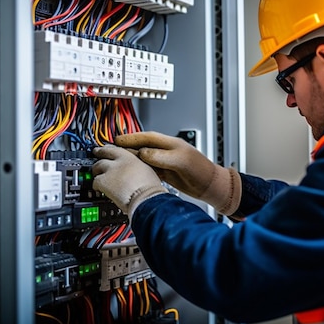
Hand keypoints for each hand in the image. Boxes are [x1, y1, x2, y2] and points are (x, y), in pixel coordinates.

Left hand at [91, 145, 166, 218]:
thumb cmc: (150, 191)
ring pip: (97, 166)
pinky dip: (96, 185)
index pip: (118, 149)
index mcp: (133, 158)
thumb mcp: (148, 171)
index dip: (111, 148)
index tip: (108, 148)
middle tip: (96, 154)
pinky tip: (99, 189)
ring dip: (97, 171)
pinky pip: (95, 181)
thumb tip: (134, 172)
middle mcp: (121, 161)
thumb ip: (138, 168)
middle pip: (105, 153)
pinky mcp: (104, 181)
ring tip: (97, 176)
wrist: (146, 199)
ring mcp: (111, 170)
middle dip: (99, 153)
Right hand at [115, 131, 240, 215]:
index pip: (148, 137)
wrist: (210, 186)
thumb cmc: (201, 171)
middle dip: (128, 147)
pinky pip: (150, 168)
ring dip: (133, 159)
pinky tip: (133, 172)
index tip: (118, 140)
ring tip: (119, 161)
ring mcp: (167, 162)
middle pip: (143, 146)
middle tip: (113, 149)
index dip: (132, 138)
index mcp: (171, 143)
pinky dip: (140, 169)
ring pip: (145, 158)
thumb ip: (161, 156)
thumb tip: (143, 153)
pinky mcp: (167, 172)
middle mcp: (167, 151)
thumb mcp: (180, 161)